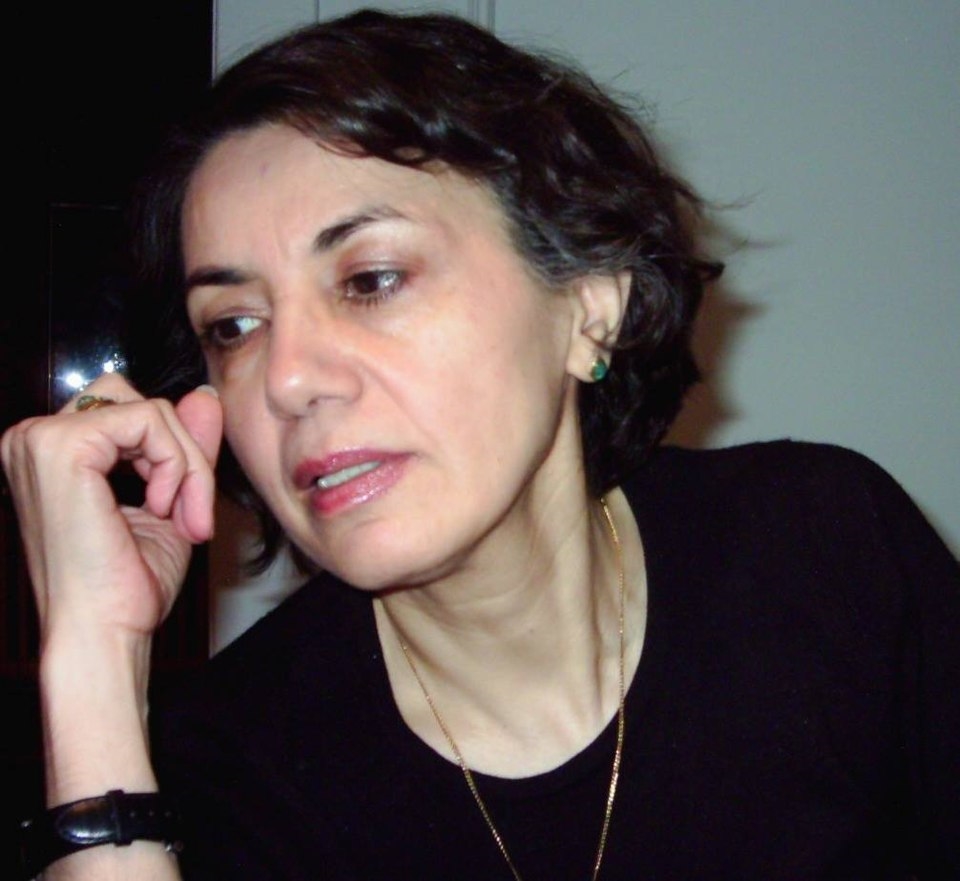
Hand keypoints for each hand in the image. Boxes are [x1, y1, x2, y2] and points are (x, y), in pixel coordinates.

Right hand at [1, 374, 222, 644]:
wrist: (103, 631)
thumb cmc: (127, 583)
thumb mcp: (170, 498)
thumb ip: (184, 445)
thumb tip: (204, 394)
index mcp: (52, 450)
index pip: (131, 412)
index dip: (175, 454)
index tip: (190, 512)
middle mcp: (34, 438)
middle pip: (140, 402)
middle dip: (183, 454)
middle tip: (192, 514)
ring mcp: (41, 438)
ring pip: (150, 410)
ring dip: (185, 464)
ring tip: (181, 516)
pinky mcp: (61, 445)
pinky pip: (149, 419)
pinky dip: (176, 462)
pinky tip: (162, 507)